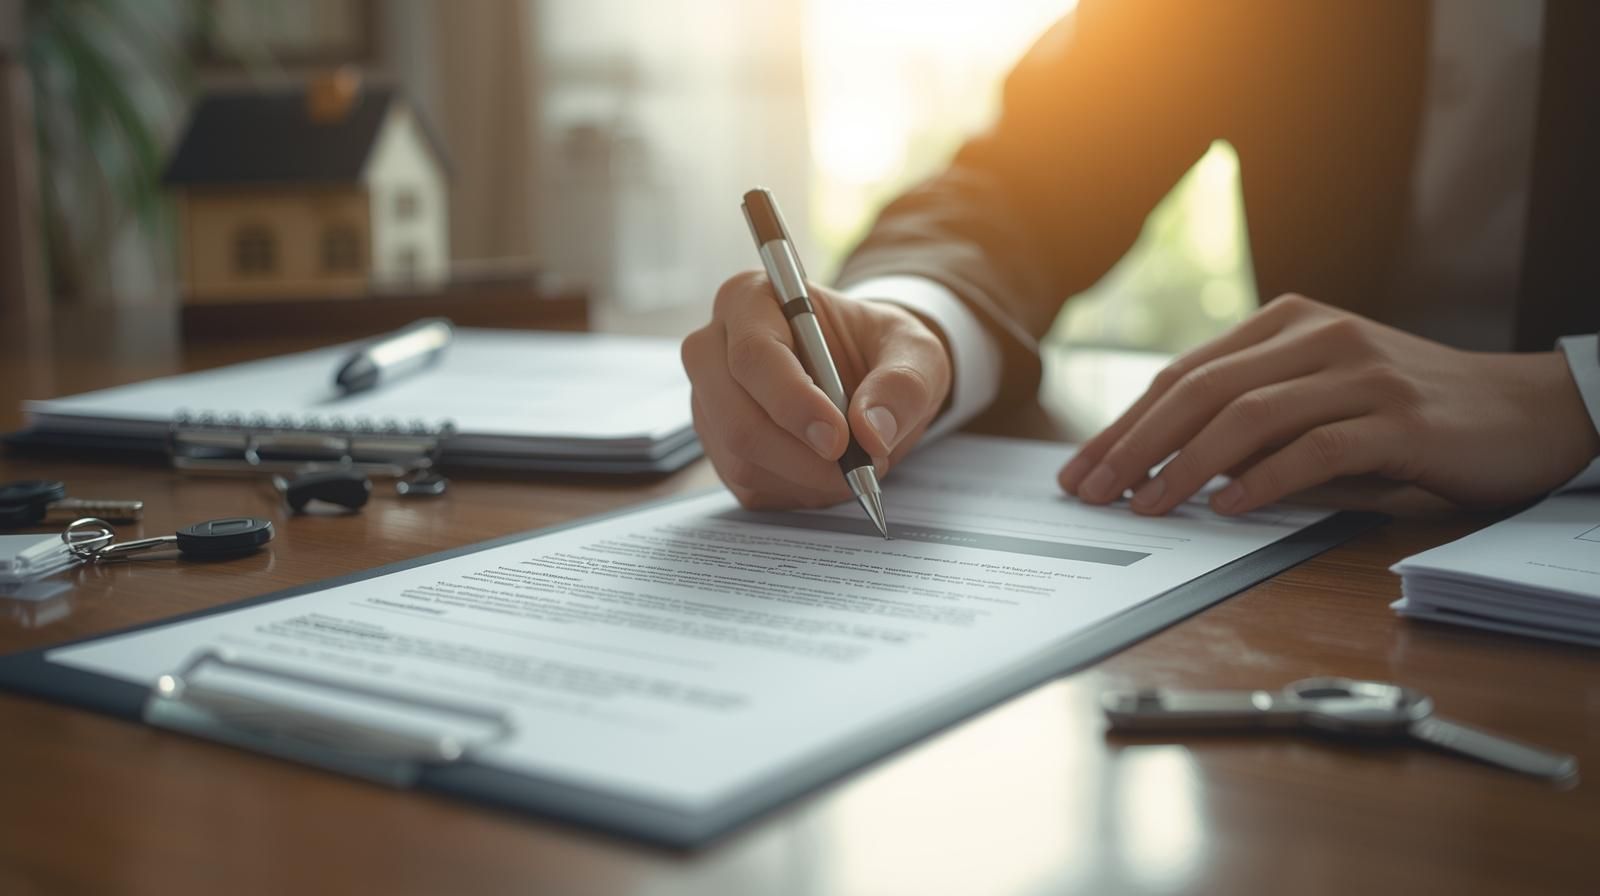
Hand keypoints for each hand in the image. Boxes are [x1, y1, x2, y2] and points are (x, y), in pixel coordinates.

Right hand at [682, 272, 952, 508]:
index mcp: (751, 299)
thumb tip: (872, 431)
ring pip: (741, 456)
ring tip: (852, 464)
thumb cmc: (880, 349)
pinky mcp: (718, 446)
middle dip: (799, 453)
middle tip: (857, 466)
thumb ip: (903, 383)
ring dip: (805, 476)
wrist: (866, 375)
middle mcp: (715, 348)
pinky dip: (796, 489)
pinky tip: (826, 472)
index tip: (839, 438)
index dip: (793, 401)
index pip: (754, 354)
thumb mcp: (916, 351)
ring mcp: (709, 401)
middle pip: (734, 415)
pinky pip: (747, 484)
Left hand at [1059, 294, 1599, 514]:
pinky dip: (1264, 480)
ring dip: (1183, 466)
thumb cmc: (1410, 416)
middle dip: (1135, 446)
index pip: (1185, 376)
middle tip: (1092, 493)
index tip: (1082, 470)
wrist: (1528, 411)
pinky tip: (1226, 508)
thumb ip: (1254, 427)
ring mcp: (1361, 372)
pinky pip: (1317, 448)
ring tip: (1144, 506)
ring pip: (1248, 416)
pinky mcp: (1401, 418)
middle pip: (1201, 390)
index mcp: (1287, 324)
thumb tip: (1166, 472)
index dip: (1126, 425)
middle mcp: (1319, 336)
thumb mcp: (1322, 405)